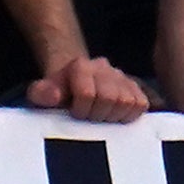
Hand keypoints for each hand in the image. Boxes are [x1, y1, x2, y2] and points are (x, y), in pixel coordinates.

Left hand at [30, 50, 147, 122]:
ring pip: (128, 102)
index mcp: (80, 66)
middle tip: (89, 118)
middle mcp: (103, 67)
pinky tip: (115, 115)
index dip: (81, 110)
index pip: (87, 93)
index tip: (75, 113)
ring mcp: (121, 76)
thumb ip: (41, 94)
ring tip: (101, 116)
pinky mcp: (135, 87)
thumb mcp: (42, 94)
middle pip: (110, 98)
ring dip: (114, 116)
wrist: (72, 87)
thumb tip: (54, 96)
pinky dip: (129, 115)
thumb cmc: (59, 95)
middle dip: (98, 115)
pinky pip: (141, 104)